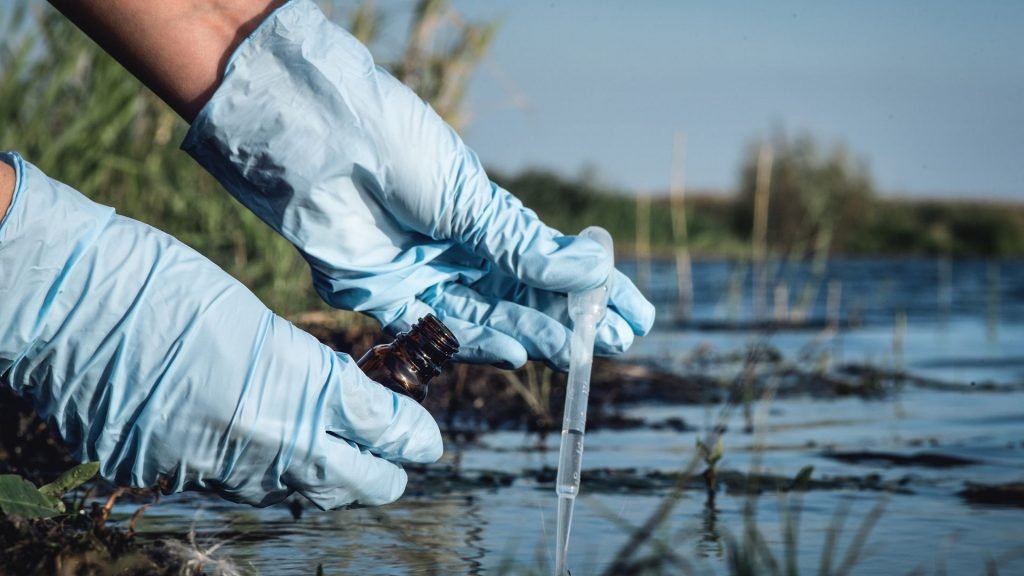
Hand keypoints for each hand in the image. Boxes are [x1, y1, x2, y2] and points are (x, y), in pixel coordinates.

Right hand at [0, 152, 441, 508]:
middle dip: (385, 472)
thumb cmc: (163, 283)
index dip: (413, 437)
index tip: (427, 439)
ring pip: (299, 495)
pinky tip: (267, 453)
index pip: (382, 430)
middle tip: (397, 455)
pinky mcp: (170, 477)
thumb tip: (344, 403)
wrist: (65, 303)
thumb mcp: (255, 319)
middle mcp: (264, 442)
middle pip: (356, 484)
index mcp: (297, 386)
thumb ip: (306, 371)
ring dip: (327, 478)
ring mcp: (215, 468)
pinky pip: (238, 490)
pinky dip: (265, 476)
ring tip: (341, 456)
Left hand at [182, 0, 654, 369]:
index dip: (594, 289)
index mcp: (485, 217)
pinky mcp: (386, 299)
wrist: (319, 142)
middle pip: (526, 298)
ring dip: (537, 337)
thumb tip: (595, 270)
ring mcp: (425, 276)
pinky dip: (480, 345)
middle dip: (574, 320)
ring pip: (492, 319)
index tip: (635, 312)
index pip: (552, 262)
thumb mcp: (470, 198)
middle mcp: (459, 251)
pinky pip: (440, 332)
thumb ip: (524, 247)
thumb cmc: (397, 148)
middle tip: (617, 343)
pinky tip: (520, 353)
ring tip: (579, 352)